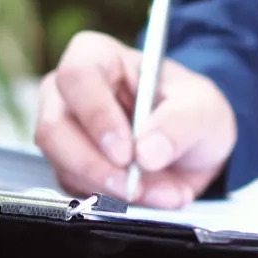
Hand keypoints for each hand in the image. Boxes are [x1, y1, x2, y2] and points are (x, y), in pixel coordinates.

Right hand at [34, 31, 236, 207]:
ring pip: (60, 164)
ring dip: (107, 188)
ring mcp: (64, 130)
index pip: (78, 77)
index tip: (126, 152)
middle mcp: (69, 91)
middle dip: (94, 165)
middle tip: (132, 186)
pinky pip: (74, 188)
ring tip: (153, 193)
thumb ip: (179, 126)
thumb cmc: (191, 111)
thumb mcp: (203, 110)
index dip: (97, 116)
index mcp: (98, 56)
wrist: (194, 145)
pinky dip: (109, 201)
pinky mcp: (68, 165)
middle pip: (54, 128)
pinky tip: (144, 197)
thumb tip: (147, 153)